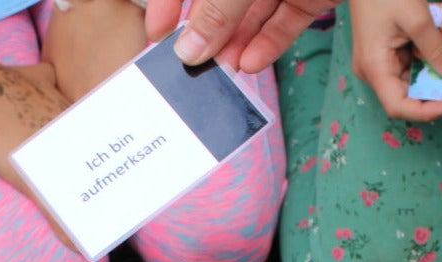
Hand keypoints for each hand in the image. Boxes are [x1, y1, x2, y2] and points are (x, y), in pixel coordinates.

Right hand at [147, 0, 336, 71]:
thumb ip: (217, 9)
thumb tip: (188, 49)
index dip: (169, 3)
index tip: (156, 35)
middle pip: (220, 1)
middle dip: (206, 33)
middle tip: (193, 68)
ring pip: (252, 14)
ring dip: (236, 44)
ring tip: (223, 74)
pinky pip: (285, 20)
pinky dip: (269, 42)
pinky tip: (250, 64)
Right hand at [348, 0, 441, 121]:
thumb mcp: (415, 17)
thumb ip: (436, 48)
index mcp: (375, 68)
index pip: (398, 106)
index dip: (424, 112)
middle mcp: (374, 72)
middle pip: (404, 97)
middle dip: (432, 94)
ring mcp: (379, 63)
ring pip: (409, 82)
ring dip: (432, 78)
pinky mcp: (386, 53)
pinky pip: (409, 66)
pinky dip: (426, 64)